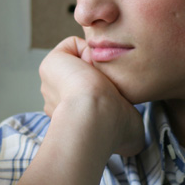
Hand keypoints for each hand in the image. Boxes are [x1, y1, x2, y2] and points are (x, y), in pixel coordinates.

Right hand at [39, 36, 143, 156]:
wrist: (94, 116)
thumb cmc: (112, 129)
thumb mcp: (130, 135)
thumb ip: (130, 129)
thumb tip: (134, 139)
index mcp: (74, 117)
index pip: (90, 97)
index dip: (105, 92)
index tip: (113, 99)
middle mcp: (58, 102)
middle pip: (82, 78)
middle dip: (96, 77)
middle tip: (106, 88)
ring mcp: (51, 84)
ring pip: (78, 63)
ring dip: (91, 66)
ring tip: (98, 79)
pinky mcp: (50, 64)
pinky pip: (71, 46)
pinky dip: (85, 50)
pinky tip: (90, 67)